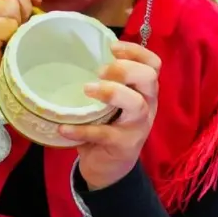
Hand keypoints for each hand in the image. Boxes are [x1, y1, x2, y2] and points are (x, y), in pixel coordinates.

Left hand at [59, 41, 160, 190]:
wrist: (110, 169)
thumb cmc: (109, 126)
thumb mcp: (113, 104)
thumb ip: (108, 84)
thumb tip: (80, 55)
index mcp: (145, 92)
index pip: (153, 65)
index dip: (136, 52)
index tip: (112, 47)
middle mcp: (147, 106)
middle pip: (149, 78)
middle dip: (124, 69)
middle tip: (99, 72)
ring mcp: (138, 127)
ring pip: (136, 104)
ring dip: (111, 92)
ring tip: (86, 90)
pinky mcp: (124, 146)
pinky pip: (104, 134)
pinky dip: (81, 130)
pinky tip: (64, 128)